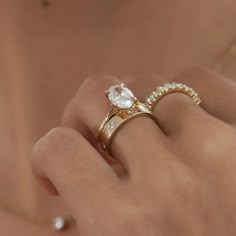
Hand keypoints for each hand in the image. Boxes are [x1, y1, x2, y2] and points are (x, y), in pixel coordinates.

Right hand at [32, 68, 235, 234]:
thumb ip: (87, 208)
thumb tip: (67, 167)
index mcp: (124, 225)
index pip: (59, 149)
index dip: (50, 152)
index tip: (62, 166)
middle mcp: (169, 180)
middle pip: (101, 97)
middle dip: (87, 113)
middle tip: (98, 136)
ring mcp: (217, 147)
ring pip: (149, 86)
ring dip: (138, 109)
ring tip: (149, 136)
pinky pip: (198, 80)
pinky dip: (180, 95)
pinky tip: (183, 122)